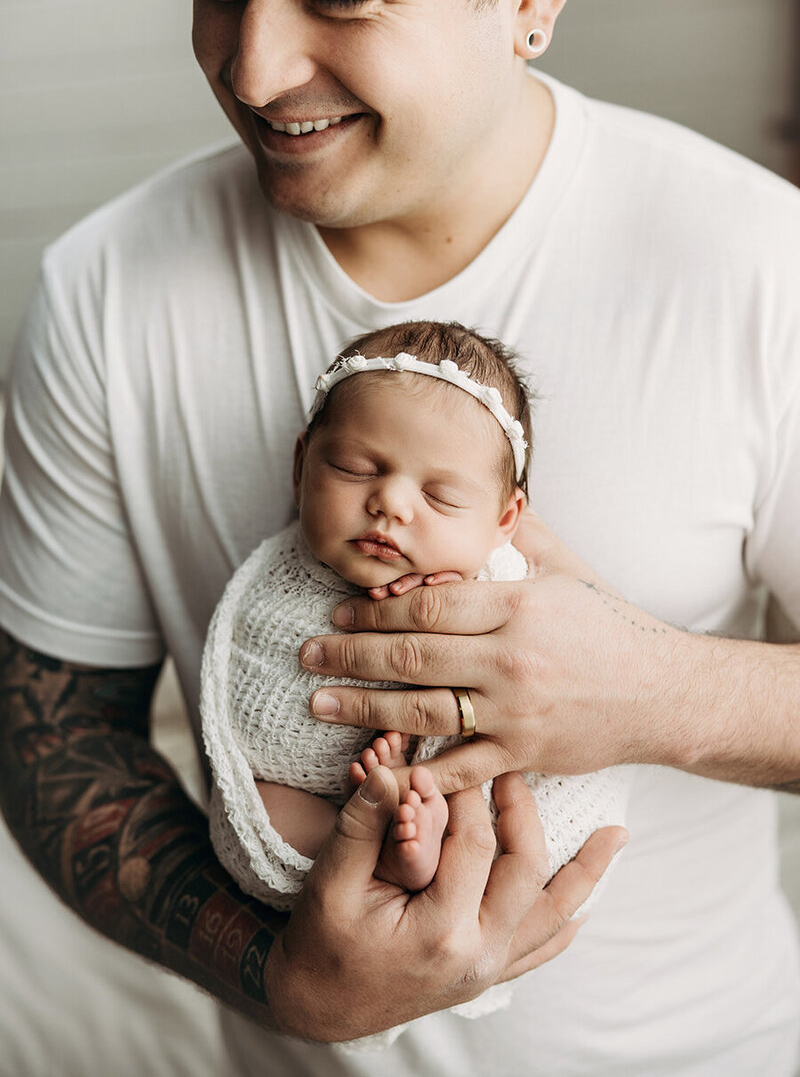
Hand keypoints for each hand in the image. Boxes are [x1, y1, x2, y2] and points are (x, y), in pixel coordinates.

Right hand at [264, 765, 626, 1040]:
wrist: (318, 1006)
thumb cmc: (322, 942)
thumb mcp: (331, 880)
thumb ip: (364, 823)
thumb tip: (388, 768)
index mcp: (440, 932)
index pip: (472, 844)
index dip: (460, 794)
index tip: (448, 758)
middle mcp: (476, 955)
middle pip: (524, 869)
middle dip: (522, 811)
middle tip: (512, 769)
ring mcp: (488, 970)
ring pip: (551, 913)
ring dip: (582, 872)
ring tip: (614, 836)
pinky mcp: (487, 974)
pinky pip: (540, 948)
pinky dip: (565, 921)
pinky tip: (587, 901)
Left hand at [304, 511, 701, 791]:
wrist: (662, 693)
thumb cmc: (610, 627)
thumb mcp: (566, 571)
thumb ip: (518, 539)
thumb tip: (485, 500)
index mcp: (517, 606)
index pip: (426, 606)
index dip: (373, 609)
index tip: (338, 609)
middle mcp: (511, 659)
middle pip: (411, 657)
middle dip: (349, 655)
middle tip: (306, 654)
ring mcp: (515, 713)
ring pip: (422, 712)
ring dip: (362, 709)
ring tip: (318, 703)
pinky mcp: (523, 755)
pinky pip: (458, 768)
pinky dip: (414, 771)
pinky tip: (375, 766)